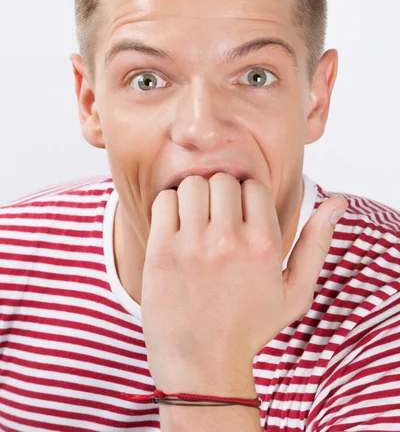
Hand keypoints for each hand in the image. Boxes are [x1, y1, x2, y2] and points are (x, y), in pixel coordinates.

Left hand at [141, 173, 347, 393]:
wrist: (202, 367)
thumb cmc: (250, 327)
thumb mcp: (295, 292)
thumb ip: (316, 243)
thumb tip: (338, 201)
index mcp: (264, 244)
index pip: (253, 186)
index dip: (246, 198)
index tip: (240, 219)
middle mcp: (229, 240)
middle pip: (222, 180)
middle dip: (220, 195)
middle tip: (216, 220)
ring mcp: (193, 245)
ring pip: (193, 184)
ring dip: (194, 198)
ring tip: (196, 222)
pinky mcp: (162, 251)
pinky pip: (165, 200)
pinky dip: (169, 207)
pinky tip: (175, 230)